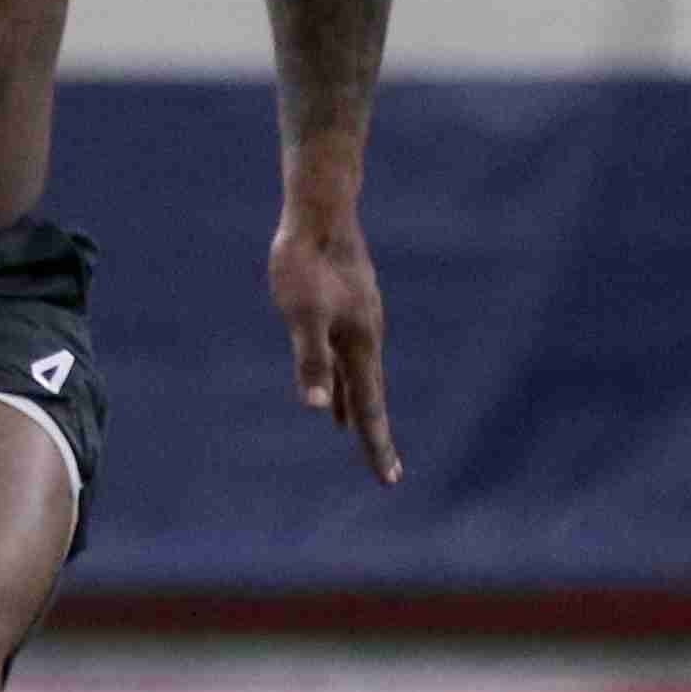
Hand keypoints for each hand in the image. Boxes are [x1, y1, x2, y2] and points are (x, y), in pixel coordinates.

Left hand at [268, 211, 401, 485]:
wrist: (320, 211)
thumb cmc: (306, 263)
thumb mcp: (302, 315)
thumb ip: (310, 360)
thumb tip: (313, 407)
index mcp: (359, 347)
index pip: (369, 408)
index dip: (376, 445)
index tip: (388, 479)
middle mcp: (365, 340)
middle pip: (370, 399)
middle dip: (375, 437)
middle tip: (388, 473)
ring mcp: (357, 325)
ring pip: (359, 380)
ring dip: (360, 411)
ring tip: (362, 438)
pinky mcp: (345, 310)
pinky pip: (346, 361)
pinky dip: (342, 384)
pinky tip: (331, 391)